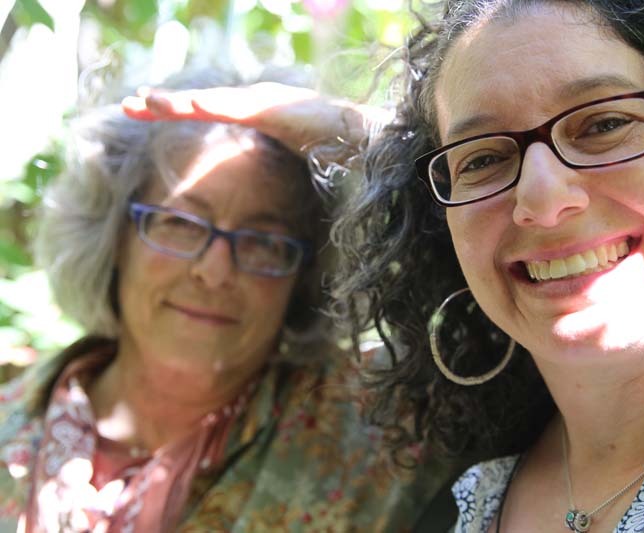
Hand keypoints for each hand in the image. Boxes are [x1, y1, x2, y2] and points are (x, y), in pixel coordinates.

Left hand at [122, 82, 389, 158]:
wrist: (362, 140)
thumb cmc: (330, 151)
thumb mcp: (286, 159)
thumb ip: (266, 164)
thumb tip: (250, 189)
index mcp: (253, 115)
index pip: (206, 111)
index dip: (173, 112)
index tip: (140, 113)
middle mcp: (254, 103)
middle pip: (201, 103)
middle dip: (163, 105)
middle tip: (128, 105)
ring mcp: (264, 103)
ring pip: (213, 102)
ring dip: (180, 103)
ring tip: (147, 103)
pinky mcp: (277, 109)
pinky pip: (240, 109)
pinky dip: (215, 106)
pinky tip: (191, 105)